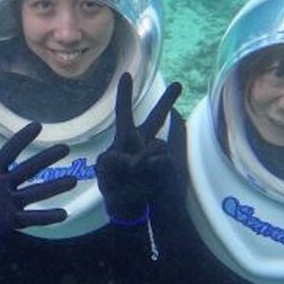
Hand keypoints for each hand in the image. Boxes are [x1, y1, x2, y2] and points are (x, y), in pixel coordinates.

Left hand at [0, 121, 74, 242]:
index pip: (9, 152)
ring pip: (35, 193)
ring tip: (73, 180)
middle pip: (29, 169)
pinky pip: (30, 218)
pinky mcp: (9, 220)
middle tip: (66, 147)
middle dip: (46, 158)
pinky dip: (46, 217)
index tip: (38, 125)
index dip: (22, 139)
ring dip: (54, 187)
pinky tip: (64, 214)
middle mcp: (3, 185)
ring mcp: (8, 203)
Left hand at [96, 73, 181, 221]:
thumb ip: (111, 162)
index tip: (127, 74)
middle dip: (165, 101)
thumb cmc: (114, 188)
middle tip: (178, 84)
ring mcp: (155, 154)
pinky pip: (160, 160)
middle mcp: (142, 142)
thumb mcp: (105, 174)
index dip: (125, 95)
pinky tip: (143, 176)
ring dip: (143, 159)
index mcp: (124, 139)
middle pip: (155, 118)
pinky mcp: (166, 166)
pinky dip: (150, 167)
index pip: (124, 113)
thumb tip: (130, 156)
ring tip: (134, 172)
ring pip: (157, 144)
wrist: (130, 209)